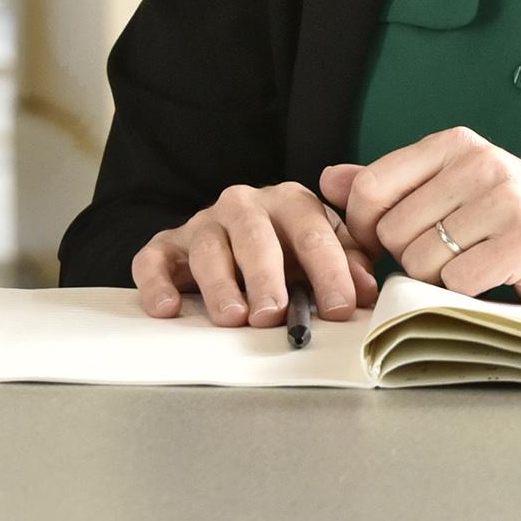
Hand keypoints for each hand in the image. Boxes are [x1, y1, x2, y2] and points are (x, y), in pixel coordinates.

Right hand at [132, 183, 381, 327]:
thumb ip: (347, 265)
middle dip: (266, 277)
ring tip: (232, 318)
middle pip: (255, 237)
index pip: (313, 233)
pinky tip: (168, 309)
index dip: (329, 271)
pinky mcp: (166, 245)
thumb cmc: (287, 252)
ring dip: (219, 284)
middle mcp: (244, 205)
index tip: (339, 308)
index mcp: (290, 202)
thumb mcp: (322, 253)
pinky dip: (157, 284)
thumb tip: (367, 291)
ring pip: (207, 248)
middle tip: (273, 314)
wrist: (232, 241)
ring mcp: (203, 223)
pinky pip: (154, 260)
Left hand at [322, 129, 520, 306]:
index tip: (384, 245)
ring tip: (470, 267)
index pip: (372, 188)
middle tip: (446, 259)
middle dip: (409, 258)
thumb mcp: (454, 188)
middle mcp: (480, 162)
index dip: (365, 229)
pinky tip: (491, 280)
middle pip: (395, 231)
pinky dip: (466, 294)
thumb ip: (392, 185)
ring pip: (423, 261)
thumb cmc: (516, 220)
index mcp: (456, 143)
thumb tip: (327, 180)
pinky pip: (458, 282)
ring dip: (438, 280)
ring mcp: (506, 199)